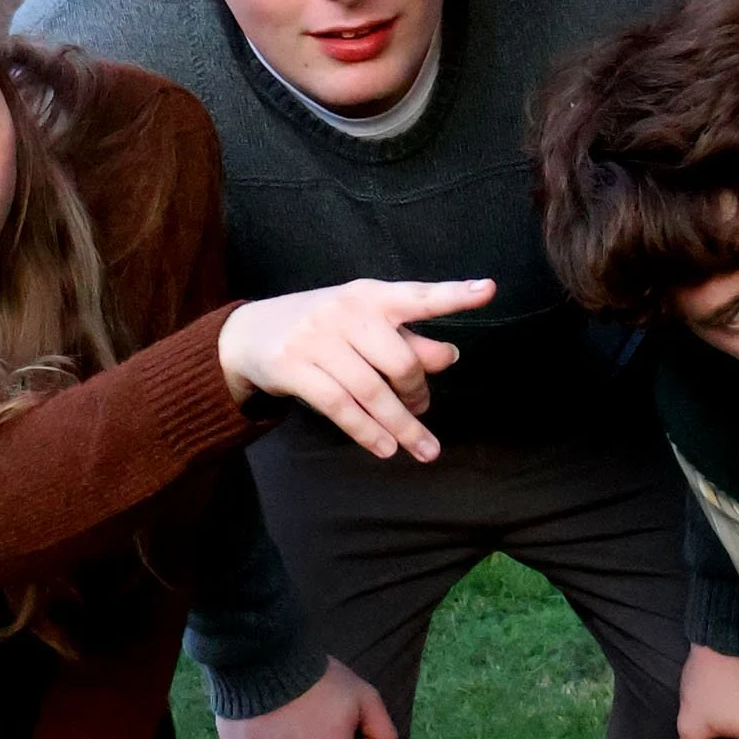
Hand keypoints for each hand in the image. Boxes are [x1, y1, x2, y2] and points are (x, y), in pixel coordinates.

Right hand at [219, 278, 496, 460]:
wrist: (250, 334)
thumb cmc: (325, 328)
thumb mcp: (365, 324)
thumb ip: (409, 339)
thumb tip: (449, 357)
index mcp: (370, 294)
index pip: (418, 295)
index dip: (453, 294)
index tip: (488, 290)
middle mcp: (344, 310)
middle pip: (399, 360)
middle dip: (418, 392)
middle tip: (423, 407)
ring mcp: (315, 338)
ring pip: (371, 391)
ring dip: (402, 425)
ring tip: (423, 448)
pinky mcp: (292, 367)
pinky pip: (340, 407)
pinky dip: (367, 432)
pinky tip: (386, 449)